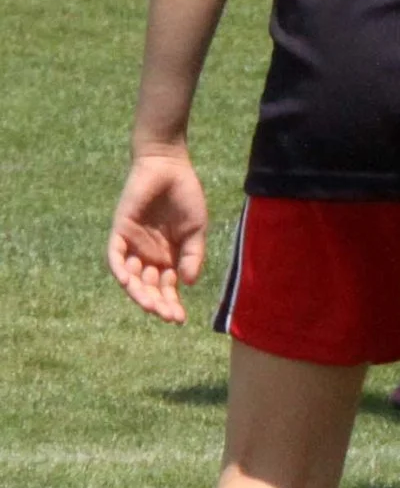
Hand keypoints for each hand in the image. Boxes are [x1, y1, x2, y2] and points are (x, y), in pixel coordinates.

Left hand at [106, 146, 207, 323]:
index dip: (171, 303)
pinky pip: (114, 257)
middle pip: (148, 286)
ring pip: (131, 277)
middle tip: (166, 315)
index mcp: (168, 256)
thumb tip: (188, 283)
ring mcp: (132, 245)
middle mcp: (148, 255)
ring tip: (149, 305)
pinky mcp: (119, 232)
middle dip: (157, 302)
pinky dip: (119, 270)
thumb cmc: (186, 196)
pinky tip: (128, 282)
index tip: (179, 319)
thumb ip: (193, 255)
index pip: (167, 287)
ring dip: (138, 293)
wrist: (169, 167)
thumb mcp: (196, 229)